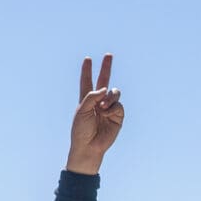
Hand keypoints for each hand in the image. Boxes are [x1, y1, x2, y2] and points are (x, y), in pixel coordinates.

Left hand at [65, 55, 123, 175]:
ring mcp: (109, 107)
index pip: (86, 82)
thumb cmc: (81, 130)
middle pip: (104, 80)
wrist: (89, 146)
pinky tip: (106, 115)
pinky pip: (118, 104)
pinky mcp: (118, 115)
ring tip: (102, 107)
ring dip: (110, 97)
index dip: (87, 71)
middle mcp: (98, 101)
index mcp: (86, 100)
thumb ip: (91, 96)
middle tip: (108, 55)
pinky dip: (112, 108)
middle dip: (106, 67)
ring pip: (114, 92)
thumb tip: (105, 87)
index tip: (87, 59)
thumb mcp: (82, 111)